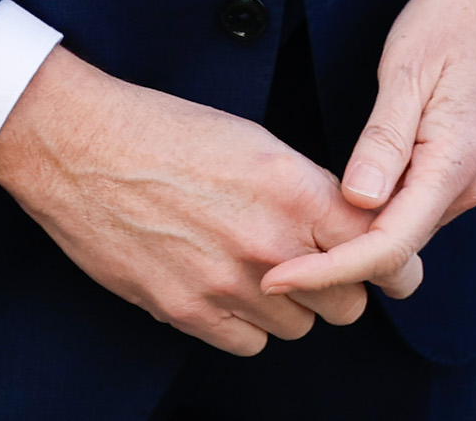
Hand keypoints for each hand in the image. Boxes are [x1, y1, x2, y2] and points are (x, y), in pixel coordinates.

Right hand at [0, 48, 393, 353]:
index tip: (392, 267)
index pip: (380, 249)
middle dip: (340, 288)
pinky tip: (223, 286)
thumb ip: (308, 189)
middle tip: (316, 264)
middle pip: (348, 304)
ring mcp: (226, 283)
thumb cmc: (166, 131)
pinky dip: (244, 324)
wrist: (81, 146)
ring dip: (289, 307)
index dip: (394, 263)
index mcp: (293, 188)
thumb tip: (350, 223)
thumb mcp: (255, 140)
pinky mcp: (185, 310)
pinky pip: (248, 343)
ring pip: (298, 328)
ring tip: (257, 268)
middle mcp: (268, 242)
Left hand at [262, 0, 475, 305]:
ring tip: (287, 247)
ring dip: (347, 248)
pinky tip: (330, 214)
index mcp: (451, 165)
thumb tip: (358, 200)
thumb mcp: (409, 69)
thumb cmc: (454, 21)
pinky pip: (406, 211)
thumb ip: (384, 139)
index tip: (278, 277)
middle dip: (331, 267)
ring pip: (398, 235)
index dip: (329, 270)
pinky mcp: (450, 170)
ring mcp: (458, 181)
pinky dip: (368, 224)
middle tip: (267, 268)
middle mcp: (460, 186)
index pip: (388, 247)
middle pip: (392, 251)